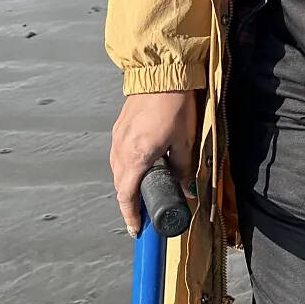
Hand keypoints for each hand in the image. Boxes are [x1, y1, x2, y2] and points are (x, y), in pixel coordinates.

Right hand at [110, 89, 198, 236]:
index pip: (127, 196)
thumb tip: (187, 188)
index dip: (131, 216)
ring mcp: (117, 137)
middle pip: (120, 185)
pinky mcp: (119, 127)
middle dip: (130, 203)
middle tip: (143, 214)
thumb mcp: (185, 141)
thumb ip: (184, 168)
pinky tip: (140, 167)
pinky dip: (126, 168)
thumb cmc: (175, 107)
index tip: (136, 230)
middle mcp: (120, 150)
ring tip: (143, 193)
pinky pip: (119, 155)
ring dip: (127, 185)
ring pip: (117, 170)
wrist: (162, 74)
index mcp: (135, 157)